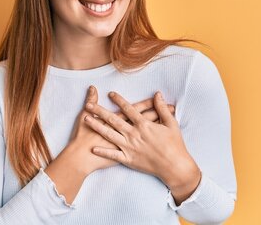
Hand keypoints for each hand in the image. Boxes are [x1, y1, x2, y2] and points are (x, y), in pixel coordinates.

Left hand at [83, 90, 199, 190]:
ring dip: (97, 126)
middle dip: (100, 111)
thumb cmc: (175, 144)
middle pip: (113, 120)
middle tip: (88, 104)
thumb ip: (162, 108)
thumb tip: (157, 94)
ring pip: (109, 135)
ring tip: (86, 119)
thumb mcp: (171, 123)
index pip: (128, 109)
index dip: (118, 100)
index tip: (110, 94)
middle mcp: (134, 134)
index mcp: (144, 125)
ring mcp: (130, 147)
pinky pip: (113, 155)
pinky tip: (92, 148)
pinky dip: (103, 152)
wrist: (175, 167)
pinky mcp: (129, 159)